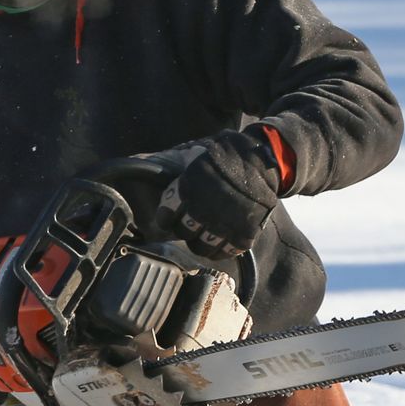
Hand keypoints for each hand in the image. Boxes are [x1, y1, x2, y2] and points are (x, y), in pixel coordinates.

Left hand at [156, 129, 281, 258]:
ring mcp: (224, 223)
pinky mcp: (244, 233)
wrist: (264, 160)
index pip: (166, 216)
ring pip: (202, 247)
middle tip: (190, 224)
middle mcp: (204, 208)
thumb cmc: (226, 155)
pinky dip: (222, 249)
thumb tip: (140, 163)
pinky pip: (226, 251)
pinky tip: (222, 239)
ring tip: (205, 235)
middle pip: (183, 233)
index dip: (166, 217)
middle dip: (184, 229)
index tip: (170, 216)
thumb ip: (170, 164)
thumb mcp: (194, 153)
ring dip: (201, 242)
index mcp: (189, 187)